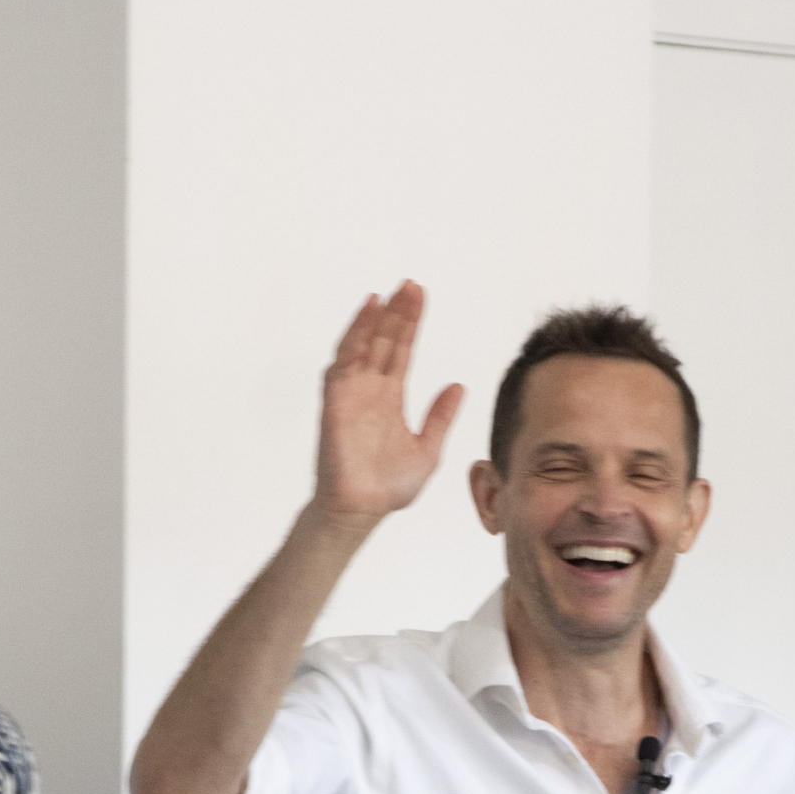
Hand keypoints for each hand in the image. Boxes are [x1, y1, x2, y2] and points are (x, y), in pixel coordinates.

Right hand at [314, 282, 463, 522]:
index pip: (401, 351)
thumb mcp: (428, 449)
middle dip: (397, 313)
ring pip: (364, 344)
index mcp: (390, 399)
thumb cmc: (388, 487)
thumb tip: (458, 386)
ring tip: (389, 294)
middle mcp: (370, 390)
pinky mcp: (337, 400)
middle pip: (385, 341)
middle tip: (410, 285)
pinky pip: (344, 361)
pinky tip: (366, 315)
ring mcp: (352, 393)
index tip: (419, 297)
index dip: (410, 324)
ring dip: (375, 318)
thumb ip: (441, 416)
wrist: (362, 508)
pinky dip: (354, 336)